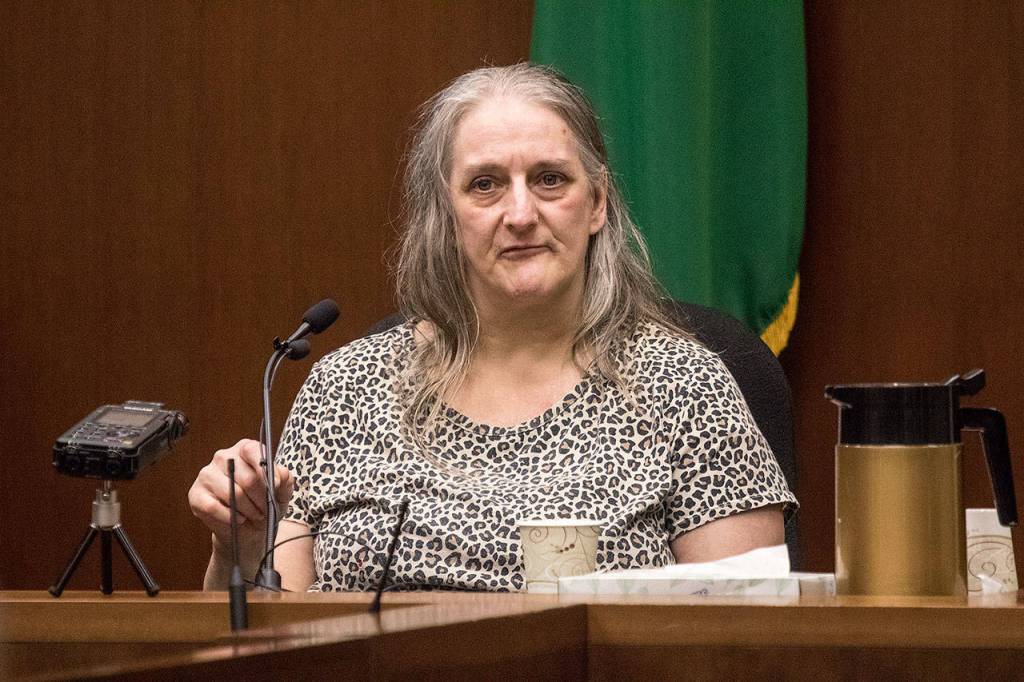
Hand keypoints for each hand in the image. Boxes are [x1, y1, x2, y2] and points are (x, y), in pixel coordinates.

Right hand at [187, 438, 293, 561]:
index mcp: (244, 449)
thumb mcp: (281, 491)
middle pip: (247, 478)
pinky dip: (230, 517)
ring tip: (253, 514)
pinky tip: (237, 519)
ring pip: (233, 494)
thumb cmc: (264, 504)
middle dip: (261, 499)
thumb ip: (285, 479)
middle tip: (265, 509)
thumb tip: (279, 474)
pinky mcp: (195, 495)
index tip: (275, 486)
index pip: (252, 450)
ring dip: (248, 510)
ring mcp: (206, 475)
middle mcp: (223, 457)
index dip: (265, 470)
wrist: (248, 530)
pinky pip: (213, 507)